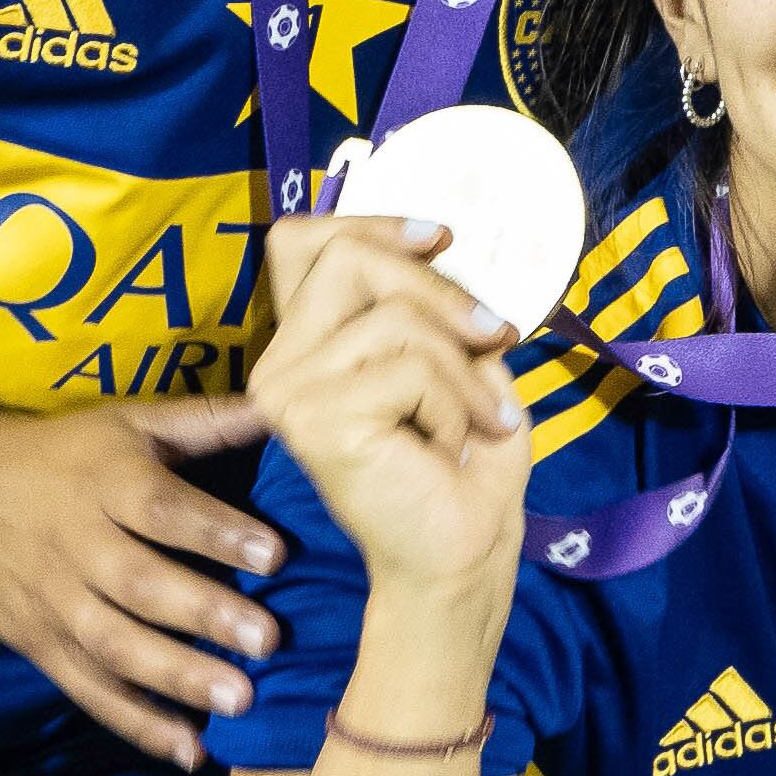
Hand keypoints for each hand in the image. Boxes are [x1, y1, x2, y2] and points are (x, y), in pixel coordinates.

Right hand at [0, 396, 283, 768]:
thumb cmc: (63, 454)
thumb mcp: (127, 423)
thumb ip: (207, 421)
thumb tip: (290, 403)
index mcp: (104, 482)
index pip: (162, 509)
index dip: (216, 531)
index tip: (274, 554)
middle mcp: (77, 544)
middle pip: (139, 584)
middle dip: (204, 615)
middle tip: (268, 641)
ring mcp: (54, 601)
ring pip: (114, 646)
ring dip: (176, 677)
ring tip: (237, 701)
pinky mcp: (38, 644)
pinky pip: (89, 689)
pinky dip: (136, 723)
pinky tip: (189, 752)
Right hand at [249, 217, 536, 601]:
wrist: (462, 554)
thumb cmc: (465, 459)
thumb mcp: (455, 356)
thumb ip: (426, 299)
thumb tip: (434, 239)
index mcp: (305, 344)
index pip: (301, 240)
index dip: (371, 221)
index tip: (441, 238)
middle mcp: (278, 364)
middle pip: (349, 257)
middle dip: (442, 289)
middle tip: (497, 338)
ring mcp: (286, 391)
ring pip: (395, 315)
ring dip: (462, 366)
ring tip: (477, 419)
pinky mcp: (314, 418)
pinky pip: (410, 365)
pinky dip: (455, 401)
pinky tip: (451, 446)